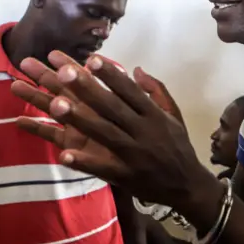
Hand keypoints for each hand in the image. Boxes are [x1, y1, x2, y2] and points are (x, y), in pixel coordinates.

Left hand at [10, 51, 219, 211]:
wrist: (187, 185)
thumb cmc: (177, 146)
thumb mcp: (173, 115)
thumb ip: (157, 91)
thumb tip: (136, 69)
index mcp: (154, 114)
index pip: (130, 91)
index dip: (110, 75)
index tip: (90, 58)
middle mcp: (144, 130)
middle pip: (112, 107)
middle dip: (87, 89)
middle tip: (63, 71)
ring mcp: (134, 154)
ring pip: (104, 133)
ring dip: (80, 119)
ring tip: (55, 104)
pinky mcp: (126, 176)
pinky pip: (103, 168)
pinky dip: (84, 162)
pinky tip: (63, 154)